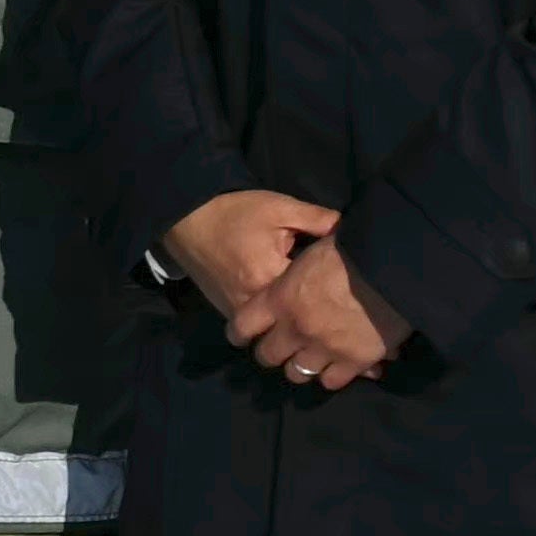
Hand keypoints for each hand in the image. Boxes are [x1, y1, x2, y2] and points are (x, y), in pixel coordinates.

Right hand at [162, 188, 338, 334]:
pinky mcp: (225, 310)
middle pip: (293, 317)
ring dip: (290, 321)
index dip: (330, 288)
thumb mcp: (279, 208)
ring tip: (311, 315)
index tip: (344, 286)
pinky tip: (283, 311)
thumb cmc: (234, 211)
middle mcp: (252, 302)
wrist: (184, 217)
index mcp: (270, 278)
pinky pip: (255, 324)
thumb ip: (317, 219)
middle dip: (312, 312)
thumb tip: (351, 229)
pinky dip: (269, 320)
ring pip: (273, 327)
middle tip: (333, 308)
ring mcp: (236, 310)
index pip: (312, 293)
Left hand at [254, 241, 400, 392]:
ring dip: (300, 366)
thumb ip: (297, 270)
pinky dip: (332, 375)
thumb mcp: (310, 250)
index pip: (243, 325)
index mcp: (279, 297)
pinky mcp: (353, 361)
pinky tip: (338, 366)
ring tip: (308, 358)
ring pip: (297, 373)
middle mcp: (295, 328)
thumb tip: (296, 268)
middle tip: (280, 347)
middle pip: (267, 355)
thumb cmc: (350, 249)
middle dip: (271, 352)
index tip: (243, 336)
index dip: (240, 332)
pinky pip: (331, 381)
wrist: (393, 268)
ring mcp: (323, 348)